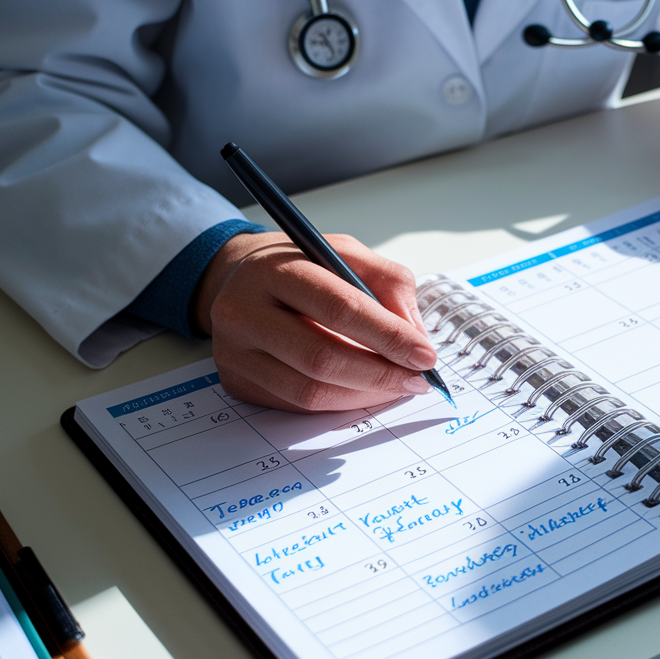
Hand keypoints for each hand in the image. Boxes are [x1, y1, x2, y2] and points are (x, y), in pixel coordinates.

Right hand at [192, 232, 436, 411]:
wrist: (236, 279)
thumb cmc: (300, 266)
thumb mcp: (345, 253)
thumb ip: (388, 284)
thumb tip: (415, 336)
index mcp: (275, 268)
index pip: (339, 308)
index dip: (388, 336)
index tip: (425, 355)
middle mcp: (244, 311)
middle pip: (321, 358)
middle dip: (380, 374)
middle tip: (416, 380)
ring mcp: (235, 352)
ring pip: (310, 391)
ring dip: (364, 395)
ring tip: (396, 386)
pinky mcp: (237, 382)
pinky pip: (298, 404)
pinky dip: (340, 403)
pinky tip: (363, 390)